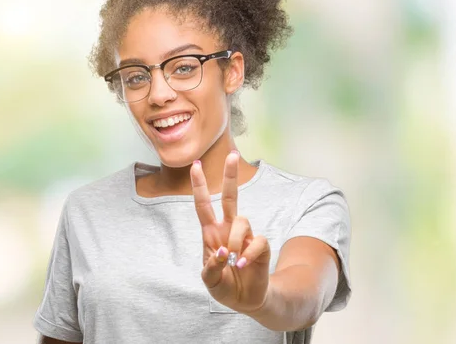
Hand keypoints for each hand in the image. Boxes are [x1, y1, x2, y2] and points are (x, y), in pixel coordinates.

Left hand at [190, 151, 270, 312]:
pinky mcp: (260, 246)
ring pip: (242, 220)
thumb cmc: (225, 286)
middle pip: (231, 197)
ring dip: (235, 240)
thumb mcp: (210, 281)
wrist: (246, 300)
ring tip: (233, 258)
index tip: (195, 165)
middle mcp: (229, 230)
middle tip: (231, 155)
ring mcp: (245, 236)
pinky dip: (248, 254)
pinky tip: (244, 264)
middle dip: (230, 176)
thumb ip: (212, 267)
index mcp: (212, 233)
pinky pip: (257, 241)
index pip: (204, 205)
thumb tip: (224, 251)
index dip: (199, 186)